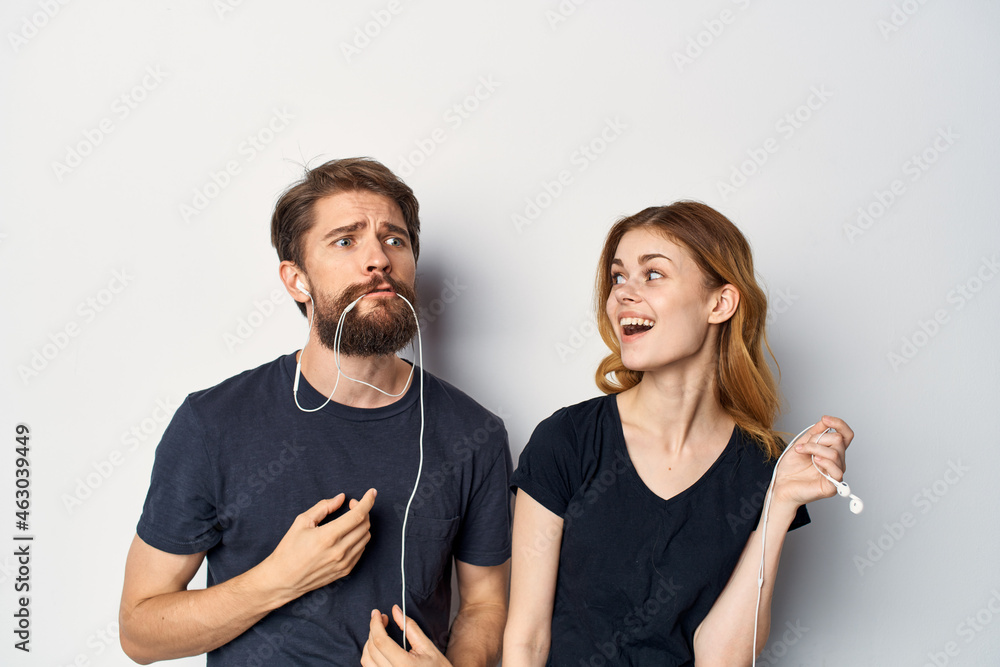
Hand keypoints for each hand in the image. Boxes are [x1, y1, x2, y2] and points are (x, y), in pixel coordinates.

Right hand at [260, 489, 376, 601]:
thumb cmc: (289, 550)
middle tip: (351, 505)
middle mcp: (340, 551)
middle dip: (362, 510)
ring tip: (349, 520)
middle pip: (364, 525)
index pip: (358, 515)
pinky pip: (361, 550)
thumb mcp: (301, 522)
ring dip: (361, 524)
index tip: (371, 492)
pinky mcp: (345, 571)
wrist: (282, 580)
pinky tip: (348, 534)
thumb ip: (324, 507)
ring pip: (365, 537)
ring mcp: (344, 563)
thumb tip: (341, 498)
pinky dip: (359, 538)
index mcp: (328, 536)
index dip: (368, 501)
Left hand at [361, 605, 451, 666]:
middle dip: (373, 629)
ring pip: (366, 660)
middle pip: (371, 649)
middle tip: (381, 618)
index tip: (376, 613)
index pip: (381, 641)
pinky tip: (379, 648)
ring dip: (369, 643)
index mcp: (403, 665)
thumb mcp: (427, 646)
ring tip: (379, 632)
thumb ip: (410, 627)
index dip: (375, 624)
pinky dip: (370, 655)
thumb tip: (395, 610)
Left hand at [773, 416, 853, 509]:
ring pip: (836, 453)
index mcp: (831, 451)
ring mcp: (835, 474)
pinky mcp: (832, 486)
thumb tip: (825, 421)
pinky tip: (814, 460)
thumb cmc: (790, 468)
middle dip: (817, 439)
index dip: (839, 424)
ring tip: (801, 452)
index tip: (824, 419)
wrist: (781, 485)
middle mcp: (836, 462)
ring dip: (815, 448)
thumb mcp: (800, 444)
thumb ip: (814, 433)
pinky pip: (837, 471)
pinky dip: (825, 462)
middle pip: (839, 440)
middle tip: (802, 447)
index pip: (845, 435)